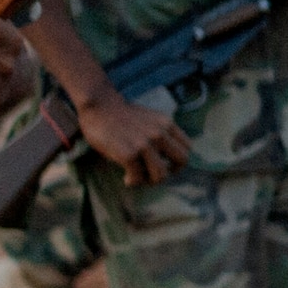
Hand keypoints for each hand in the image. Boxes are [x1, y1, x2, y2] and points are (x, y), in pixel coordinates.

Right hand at [76, 92, 190, 187]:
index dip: (178, 161)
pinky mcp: (128, 154)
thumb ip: (161, 133)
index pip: (187, 148)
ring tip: (138, 177)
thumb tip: (166, 157)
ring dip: (150, 181)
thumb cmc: (122, 116)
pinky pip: (137, 177)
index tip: (165, 164)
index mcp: (167, 125)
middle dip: (170, 172)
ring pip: (161, 175)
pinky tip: (127, 178)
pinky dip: (133, 181)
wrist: (99, 106)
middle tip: (154, 174)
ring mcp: (145, 144)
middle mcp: (160, 134)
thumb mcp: (151, 120)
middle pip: (182, 161)